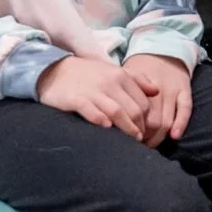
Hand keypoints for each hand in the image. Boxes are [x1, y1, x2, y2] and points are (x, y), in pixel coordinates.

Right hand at [37, 54, 154, 136]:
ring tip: (132, 141)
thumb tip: (156, 92)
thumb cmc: (88, 75)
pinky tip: (107, 129)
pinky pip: (92, 111)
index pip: (143, 102)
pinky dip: (101, 120)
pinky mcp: (76, 99)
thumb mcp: (113, 72)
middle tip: (140, 141)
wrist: (55, 71)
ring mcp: (93, 91)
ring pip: (117, 111)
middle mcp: (110, 82)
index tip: (147, 132)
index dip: (148, 120)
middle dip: (140, 127)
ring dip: (127, 128)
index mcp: (121, 76)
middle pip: (133, 109)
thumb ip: (137, 80)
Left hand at [121, 54, 193, 144]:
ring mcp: (172, 89)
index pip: (134, 114)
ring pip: (167, 120)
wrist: (161, 48)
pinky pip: (186, 109)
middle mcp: (156, 88)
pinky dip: (181, 124)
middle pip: (151, 121)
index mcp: (138, 85)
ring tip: (150, 144)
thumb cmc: (139, 68)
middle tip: (136, 146)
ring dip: (159, 136)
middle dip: (144, 137)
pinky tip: (174, 137)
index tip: (125, 139)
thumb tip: (106, 119)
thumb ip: (117, 94)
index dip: (131, 130)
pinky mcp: (185, 89)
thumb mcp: (124, 76)